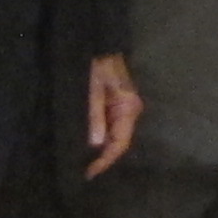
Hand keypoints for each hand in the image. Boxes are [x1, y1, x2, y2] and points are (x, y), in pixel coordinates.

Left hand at [84, 53, 142, 178]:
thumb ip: (95, 117)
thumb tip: (96, 145)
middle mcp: (132, 110)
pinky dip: (104, 137)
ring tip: (87, 162)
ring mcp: (127, 107)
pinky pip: (114, 126)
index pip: (120, 143)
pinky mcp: (119, 104)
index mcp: (128, 108)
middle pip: (121, 142)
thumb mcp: (92, 91)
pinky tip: (93, 144)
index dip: (105, 160)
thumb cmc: (97, 67)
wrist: (101, 44)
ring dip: (104, 149)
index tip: (90, 173)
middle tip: (86, 171)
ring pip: (118, 135)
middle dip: (105, 157)